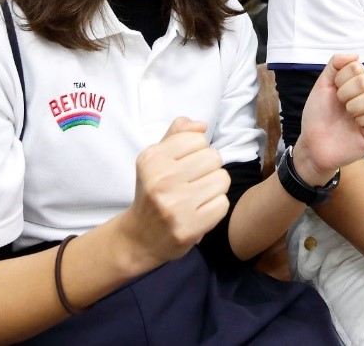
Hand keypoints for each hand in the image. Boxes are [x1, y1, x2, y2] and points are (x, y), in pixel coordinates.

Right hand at [121, 118, 230, 264]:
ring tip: (198, 196)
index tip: (185, 165)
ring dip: (215, 187)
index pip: (198, 139)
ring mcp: (174, 206)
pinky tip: (200, 211)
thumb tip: (202, 126)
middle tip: (194, 182)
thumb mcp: (157, 158)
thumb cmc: (154, 191)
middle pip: (214, 157)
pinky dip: (216, 207)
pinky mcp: (188, 228)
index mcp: (151, 159)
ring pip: (222, 179)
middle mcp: (160, 181)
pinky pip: (223, 204)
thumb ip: (178, 134)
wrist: (140, 237)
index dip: (197, 151)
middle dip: (209, 168)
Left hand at [296, 55, 363, 184]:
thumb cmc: (318, 116)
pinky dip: (362, 119)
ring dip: (353, 105)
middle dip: (345, 92)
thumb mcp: (323, 85)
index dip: (341, 78)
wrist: (312, 144)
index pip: (358, 67)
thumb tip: (355, 55)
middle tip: (340, 105)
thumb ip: (335, 65)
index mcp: (358, 86)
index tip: (334, 91)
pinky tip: (355, 126)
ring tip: (347, 115)